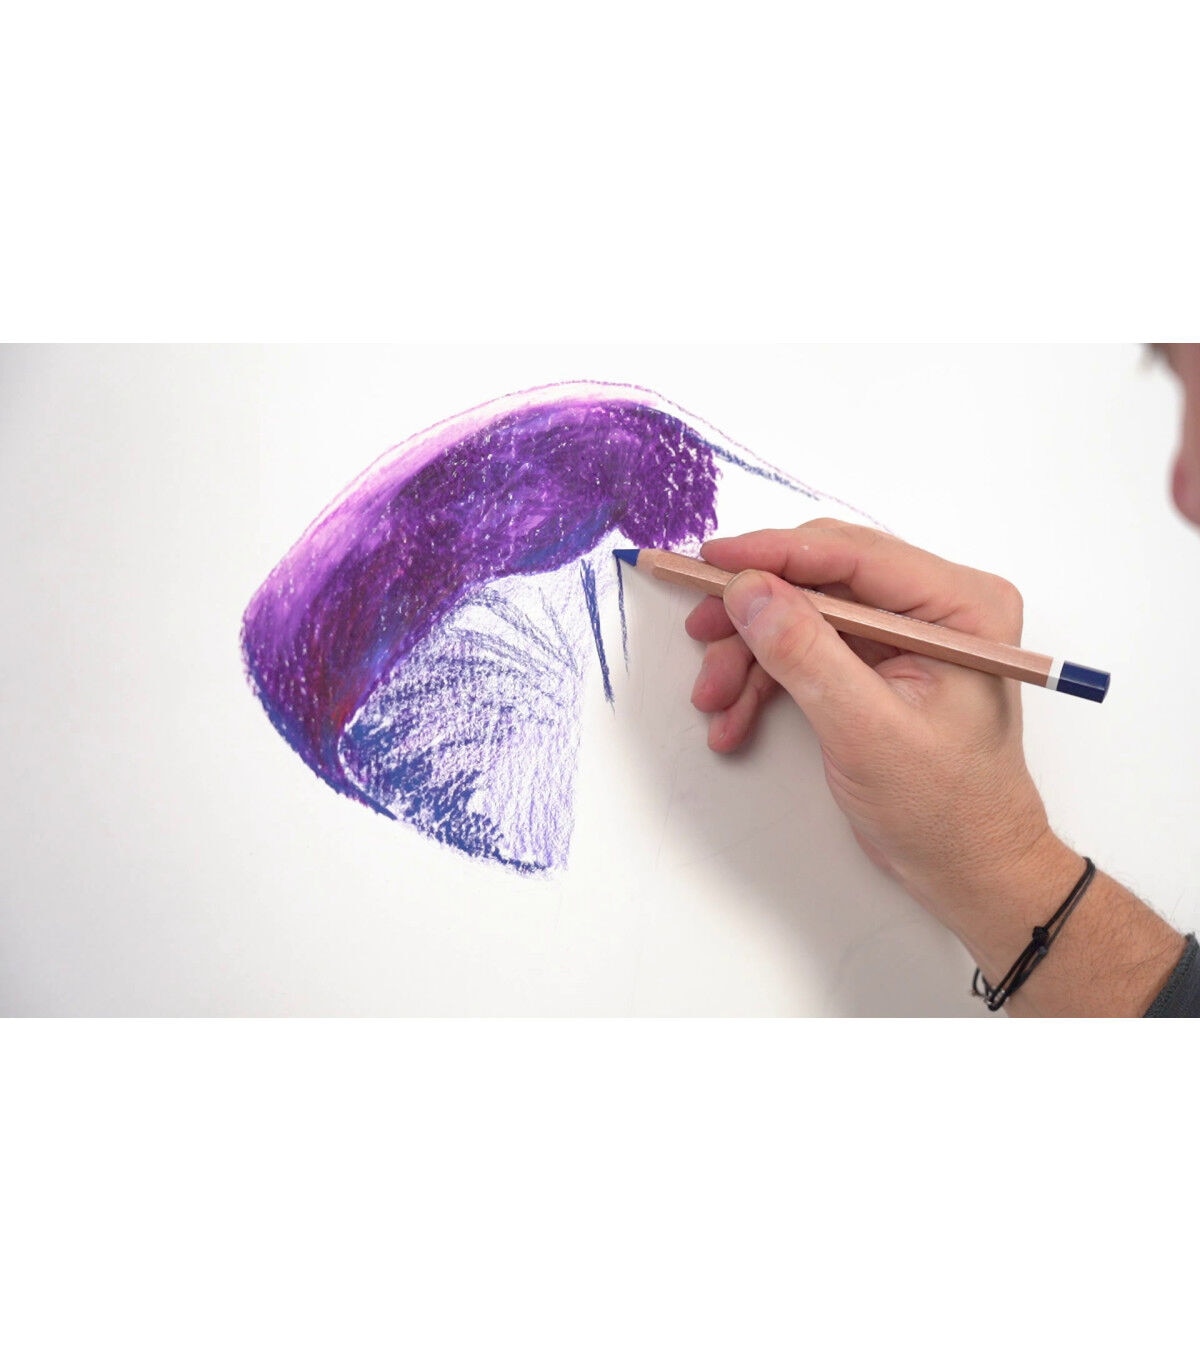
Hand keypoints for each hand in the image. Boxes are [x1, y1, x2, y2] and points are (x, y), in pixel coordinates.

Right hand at [686, 519, 1054, 934]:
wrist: (967, 868)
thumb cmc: (946, 809)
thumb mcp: (867, 730)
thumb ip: (806, 654)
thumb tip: (748, 590)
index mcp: (960, 605)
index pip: (854, 554)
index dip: (774, 554)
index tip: (711, 561)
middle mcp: (934, 606)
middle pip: (820, 578)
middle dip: (754, 615)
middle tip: (701, 635)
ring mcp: (904, 634)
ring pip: (802, 615)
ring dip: (750, 655)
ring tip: (714, 701)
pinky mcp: (876, 662)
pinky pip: (805, 649)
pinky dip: (764, 680)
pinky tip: (735, 719)